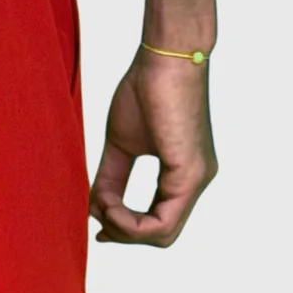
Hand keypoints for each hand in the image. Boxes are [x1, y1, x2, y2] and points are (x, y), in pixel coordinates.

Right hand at [89, 50, 218, 246]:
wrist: (164, 56)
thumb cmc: (145, 88)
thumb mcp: (121, 144)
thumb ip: (111, 180)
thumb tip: (96, 209)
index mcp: (183, 175)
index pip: (158, 223)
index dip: (126, 230)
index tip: (98, 222)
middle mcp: (196, 181)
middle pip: (160, 236)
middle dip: (123, 233)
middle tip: (97, 215)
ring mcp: (197, 179)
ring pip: (162, 235)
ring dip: (124, 229)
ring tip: (102, 206)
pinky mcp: (190, 174)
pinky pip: (161, 222)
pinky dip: (130, 222)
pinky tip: (110, 205)